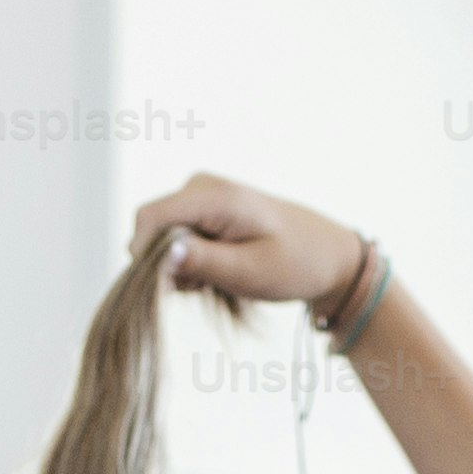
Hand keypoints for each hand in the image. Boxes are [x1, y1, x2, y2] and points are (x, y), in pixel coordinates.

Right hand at [127, 175, 369, 320]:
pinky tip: (219, 269)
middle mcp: (201, 185)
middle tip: (209, 286)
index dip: (145, 257)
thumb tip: (159, 254)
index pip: (149, 218)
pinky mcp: (203, 207)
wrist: (327, 254)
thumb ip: (201, 261)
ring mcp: (201, 193)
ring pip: (162, 237)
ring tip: (220, 278)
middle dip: (168, 265)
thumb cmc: (295, 265)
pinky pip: (176, 236)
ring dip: (182, 266)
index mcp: (216, 195)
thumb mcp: (249, 271)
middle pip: (152, 229)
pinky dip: (190, 260)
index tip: (172, 288)